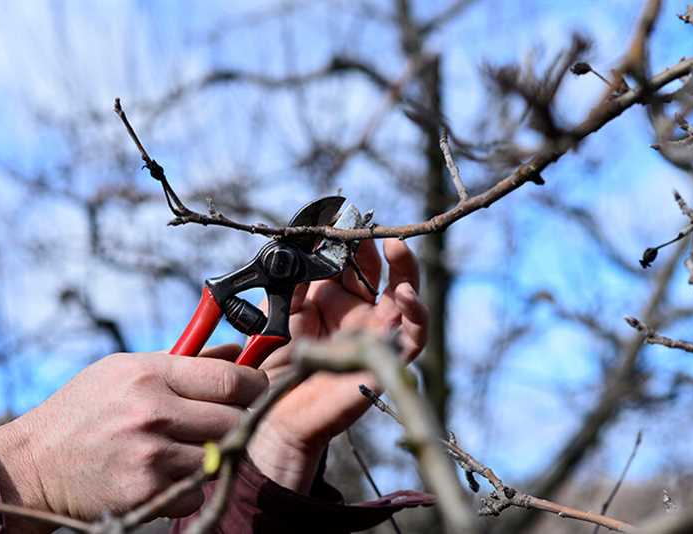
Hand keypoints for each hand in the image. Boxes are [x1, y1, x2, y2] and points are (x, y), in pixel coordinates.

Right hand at [0, 348, 266, 528]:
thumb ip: (184, 362)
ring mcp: (150, 454)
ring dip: (214, 455)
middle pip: (234, 420)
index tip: (257, 391)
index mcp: (150, 374)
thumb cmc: (83, 410)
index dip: (255, 386)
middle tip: (227, 423)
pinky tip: (164, 474)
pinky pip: (195, 491)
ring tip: (188, 447)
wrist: (34, 464)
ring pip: (220, 457)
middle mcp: (153, 412)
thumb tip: (237, 351)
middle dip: (239, 422)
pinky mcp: (145, 492)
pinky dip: (188, 487)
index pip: (231, 379)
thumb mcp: (125, 370)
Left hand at [248, 238, 427, 491]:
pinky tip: (406, 295)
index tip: (341, 217)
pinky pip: (414, 338)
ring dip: (406, 270)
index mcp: (333, 299)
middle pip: (381, 273)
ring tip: (395, 246)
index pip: (350, 261)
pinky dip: (417, 314)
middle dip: (376, 247)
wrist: (274, 410)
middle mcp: (358, 313)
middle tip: (366, 227)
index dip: (348, 240)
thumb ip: (291, 280)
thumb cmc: (275, 363)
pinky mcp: (387, 360)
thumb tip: (301, 245)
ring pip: (407, 298)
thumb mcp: (278, 311)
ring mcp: (375, 335)